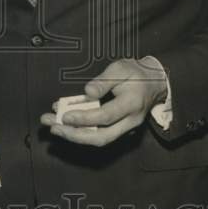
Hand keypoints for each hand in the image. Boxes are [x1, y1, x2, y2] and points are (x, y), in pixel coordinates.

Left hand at [40, 58, 167, 146]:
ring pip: (99, 139)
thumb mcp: (120, 69)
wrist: (154, 83)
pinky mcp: (118, 129)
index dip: (84, 118)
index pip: (105, 117)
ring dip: (74, 135)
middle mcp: (130, 121)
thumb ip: (103, 81)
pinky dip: (80, 130)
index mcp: (132, 104)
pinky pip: (98, 134)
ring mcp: (125, 128)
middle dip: (74, 135)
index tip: (64, 116)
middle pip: (101, 137)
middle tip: (53, 127)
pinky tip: (63, 122)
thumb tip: (87, 93)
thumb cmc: (135, 74)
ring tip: (52, 126)